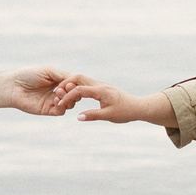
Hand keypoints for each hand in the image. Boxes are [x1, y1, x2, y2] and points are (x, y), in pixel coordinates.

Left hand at [0, 65, 69, 114]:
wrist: (13, 86)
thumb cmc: (28, 75)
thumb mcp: (48, 71)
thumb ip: (62, 75)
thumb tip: (76, 81)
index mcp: (58, 81)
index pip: (74, 84)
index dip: (75, 84)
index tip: (71, 82)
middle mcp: (57, 91)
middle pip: (75, 95)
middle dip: (74, 92)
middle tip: (67, 88)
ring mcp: (53, 101)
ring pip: (70, 104)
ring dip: (68, 98)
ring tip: (58, 92)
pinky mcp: (48, 110)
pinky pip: (61, 111)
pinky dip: (62, 106)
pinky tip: (55, 100)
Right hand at [52, 76, 173, 125]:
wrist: (138, 106)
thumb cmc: (125, 112)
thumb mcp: (109, 116)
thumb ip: (93, 115)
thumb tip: (78, 117)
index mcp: (100, 91)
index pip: (79, 90)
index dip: (67, 96)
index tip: (59, 104)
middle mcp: (100, 85)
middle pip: (78, 77)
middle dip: (65, 84)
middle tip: (56, 93)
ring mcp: (101, 85)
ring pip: (82, 79)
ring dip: (71, 84)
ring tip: (62, 94)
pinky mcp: (102, 87)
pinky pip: (86, 83)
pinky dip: (77, 86)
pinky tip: (74, 94)